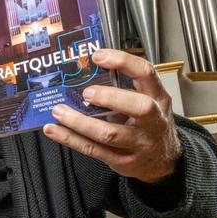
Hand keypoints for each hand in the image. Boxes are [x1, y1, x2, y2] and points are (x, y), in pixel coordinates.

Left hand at [42, 48, 181, 182]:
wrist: (162, 160)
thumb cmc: (149, 124)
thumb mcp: (148, 101)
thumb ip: (125, 87)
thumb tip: (86, 70)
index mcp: (157, 98)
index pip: (146, 73)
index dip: (123, 62)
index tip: (98, 56)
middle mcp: (153, 121)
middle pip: (139, 107)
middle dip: (111, 97)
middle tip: (86, 92)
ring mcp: (138, 143)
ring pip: (109, 134)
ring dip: (79, 122)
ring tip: (59, 111)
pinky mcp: (122, 161)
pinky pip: (93, 149)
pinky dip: (70, 139)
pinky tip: (54, 130)